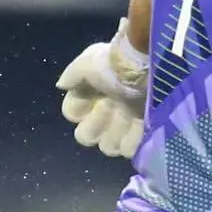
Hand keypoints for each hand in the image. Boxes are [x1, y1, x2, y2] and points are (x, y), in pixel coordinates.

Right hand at [56, 21, 148, 159]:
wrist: (149, 65)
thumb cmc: (116, 63)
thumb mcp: (89, 60)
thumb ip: (72, 74)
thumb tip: (62, 85)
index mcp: (90, 95)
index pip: (71, 114)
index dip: (79, 108)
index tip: (92, 95)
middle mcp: (105, 112)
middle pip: (86, 136)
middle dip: (97, 123)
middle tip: (110, 105)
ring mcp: (124, 126)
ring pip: (108, 147)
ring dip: (116, 133)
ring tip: (128, 115)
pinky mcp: (143, 134)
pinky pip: (129, 150)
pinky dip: (134, 139)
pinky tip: (140, 122)